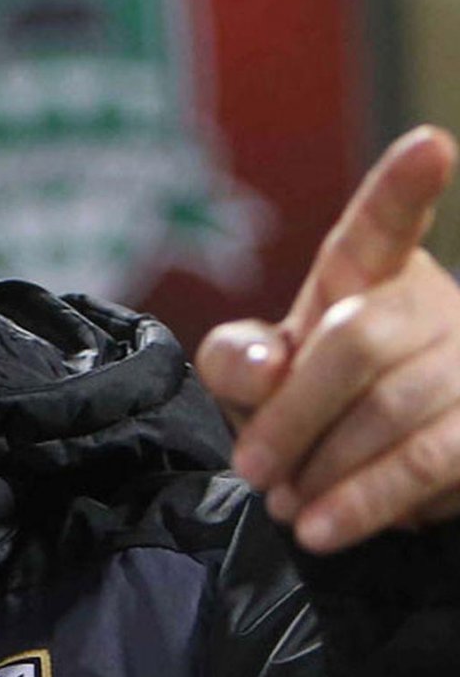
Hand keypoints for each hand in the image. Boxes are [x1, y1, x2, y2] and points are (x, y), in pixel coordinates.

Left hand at [196, 125, 459, 552]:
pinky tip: (329, 528)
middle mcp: (429, 305)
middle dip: (295, 416)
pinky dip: (373, 502)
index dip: (404, 188)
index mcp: (367, 275)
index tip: (430, 147)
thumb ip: (239, 359)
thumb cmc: (306, 393)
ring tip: (286, 508)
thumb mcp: (255, 372)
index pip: (382, 225)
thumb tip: (268, 368)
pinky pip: (437, 463)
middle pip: (360, 341)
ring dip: (331, 469)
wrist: (367, 453)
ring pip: (401, 409)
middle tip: (252, 471)